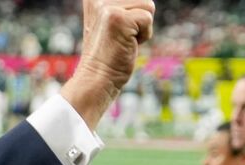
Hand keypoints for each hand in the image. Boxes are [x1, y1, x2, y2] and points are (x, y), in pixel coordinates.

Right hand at [62, 0, 154, 129]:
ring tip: (123, 38)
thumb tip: (145, 1)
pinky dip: (144, 35)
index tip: (118, 27)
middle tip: (120, 35)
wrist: (97, 78)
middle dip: (139, 18)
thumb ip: (122, 5)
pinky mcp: (119, 18)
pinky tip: (127, 44)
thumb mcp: (111, 20)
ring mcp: (107, 6)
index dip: (133, 12)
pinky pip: (148, 18)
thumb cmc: (108, 53)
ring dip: (142, 26)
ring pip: (147, 5)